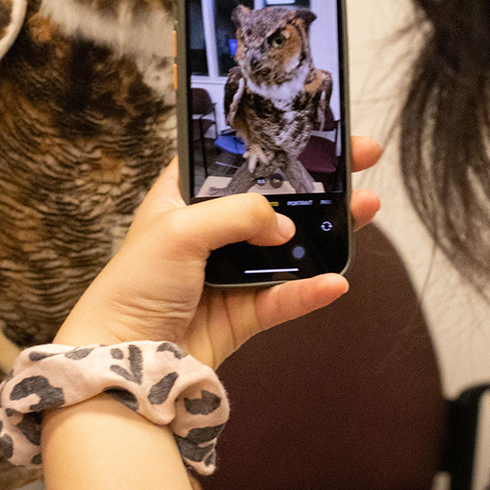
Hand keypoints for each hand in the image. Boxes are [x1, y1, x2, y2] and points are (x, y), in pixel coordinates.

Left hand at [55, 136, 382, 367]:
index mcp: (188, 199)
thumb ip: (237, 214)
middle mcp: (214, 231)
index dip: (276, 143)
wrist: (123, 360)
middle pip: (277, 199)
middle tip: (361, 158)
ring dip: (329, 229)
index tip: (317, 130)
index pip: (238, 160)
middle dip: (320, 180)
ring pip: (292, 246)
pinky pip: (288, 297)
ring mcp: (233, 271)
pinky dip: (312, 290)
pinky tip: (335, 281)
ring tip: (365, 208)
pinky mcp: (245, 312)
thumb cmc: (133, 285)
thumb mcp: (179, 230)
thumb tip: (284, 226)